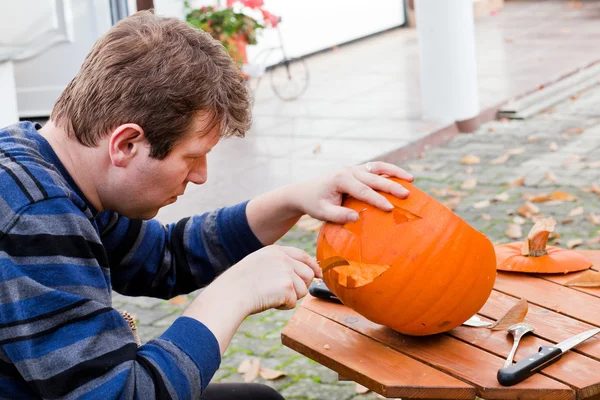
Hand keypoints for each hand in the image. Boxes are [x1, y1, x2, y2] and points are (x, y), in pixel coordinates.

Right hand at [205, 245, 321, 315]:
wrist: (230, 294)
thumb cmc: (240, 285)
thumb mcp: (259, 264)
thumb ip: (279, 265)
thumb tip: (305, 275)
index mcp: (275, 251)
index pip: (302, 255)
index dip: (312, 265)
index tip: (319, 274)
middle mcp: (283, 259)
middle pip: (308, 274)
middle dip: (300, 286)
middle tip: (283, 293)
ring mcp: (286, 271)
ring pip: (303, 290)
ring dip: (290, 297)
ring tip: (270, 296)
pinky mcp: (287, 287)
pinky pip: (293, 302)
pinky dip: (283, 306)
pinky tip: (268, 301)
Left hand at [292, 161, 413, 223]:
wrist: (304, 192)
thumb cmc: (313, 203)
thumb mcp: (322, 212)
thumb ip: (338, 216)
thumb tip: (356, 218)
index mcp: (340, 179)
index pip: (363, 191)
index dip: (377, 200)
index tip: (390, 208)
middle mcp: (349, 171)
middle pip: (374, 178)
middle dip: (392, 186)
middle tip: (407, 194)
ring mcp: (354, 169)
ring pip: (378, 167)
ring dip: (395, 172)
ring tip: (411, 178)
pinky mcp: (357, 170)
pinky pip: (376, 168)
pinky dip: (389, 171)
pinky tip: (402, 177)